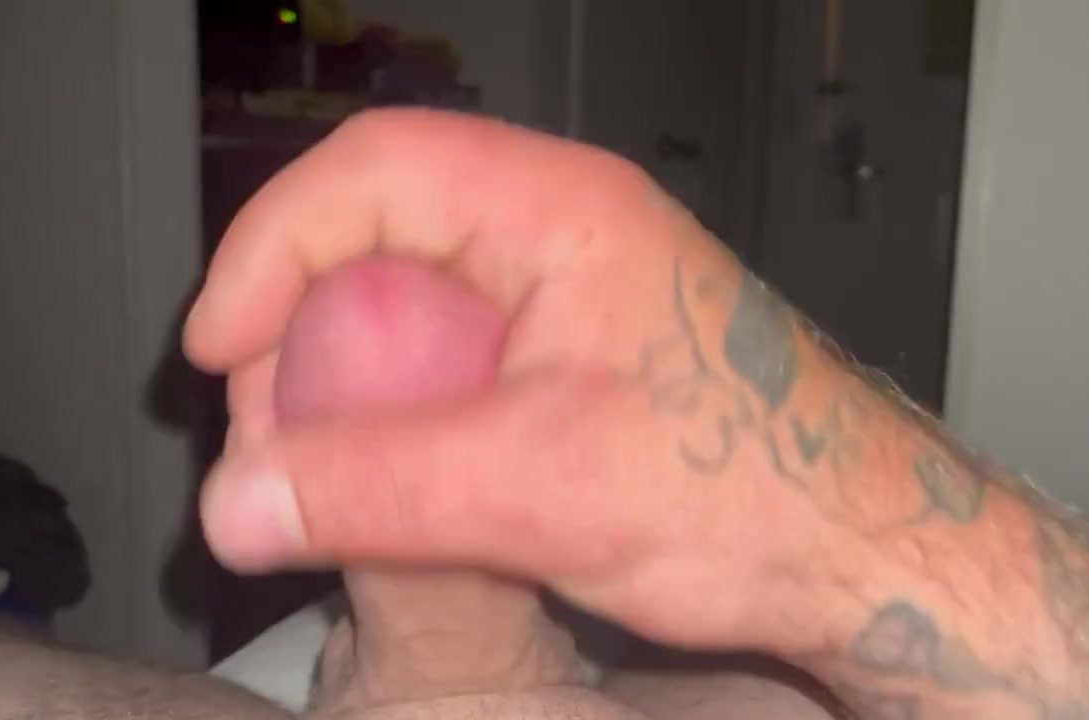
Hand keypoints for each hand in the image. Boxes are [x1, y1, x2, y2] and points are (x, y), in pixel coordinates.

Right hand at [185, 109, 842, 652]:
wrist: (866, 552)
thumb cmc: (764, 492)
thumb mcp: (544, 489)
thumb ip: (377, 492)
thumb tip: (239, 504)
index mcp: (563, 212)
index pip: (373, 172)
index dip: (271, 248)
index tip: (222, 348)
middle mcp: (562, 234)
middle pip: (375, 236)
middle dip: (295, 329)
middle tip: (264, 438)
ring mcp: (565, 297)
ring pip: (406, 305)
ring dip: (339, 382)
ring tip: (313, 475)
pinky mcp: (569, 360)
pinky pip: (449, 361)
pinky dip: (395, 415)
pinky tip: (385, 483)